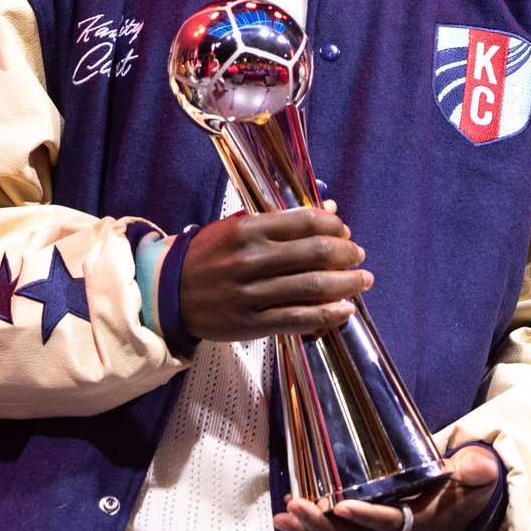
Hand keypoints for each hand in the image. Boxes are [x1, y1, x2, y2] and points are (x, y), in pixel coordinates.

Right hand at [179, 203, 372, 340]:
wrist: (168, 293)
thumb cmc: (207, 256)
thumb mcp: (237, 227)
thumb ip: (282, 220)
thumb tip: (328, 208)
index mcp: (248, 230)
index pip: (304, 222)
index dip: (333, 225)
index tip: (344, 230)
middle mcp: (252, 259)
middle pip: (315, 253)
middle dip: (346, 254)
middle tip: (358, 254)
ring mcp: (252, 293)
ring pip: (312, 287)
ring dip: (346, 284)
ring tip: (362, 281)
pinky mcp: (253, 323)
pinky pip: (299, 318)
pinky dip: (328, 314)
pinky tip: (345, 309)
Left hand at [272, 445, 500, 530]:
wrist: (464, 509)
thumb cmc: (465, 488)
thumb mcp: (476, 477)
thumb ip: (476, 470)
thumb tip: (481, 464)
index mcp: (421, 521)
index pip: (389, 522)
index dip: (366, 517)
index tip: (340, 505)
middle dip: (322, 525)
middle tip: (294, 505)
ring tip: (282, 516)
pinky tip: (289, 518)